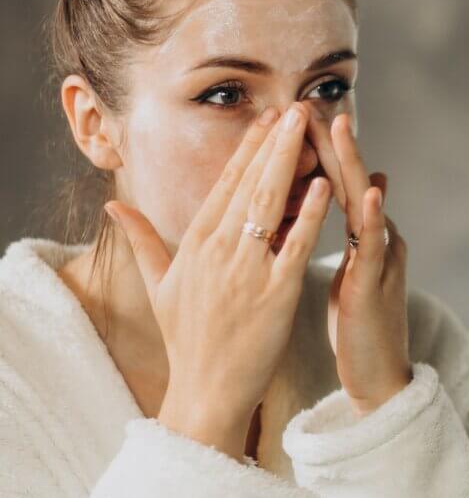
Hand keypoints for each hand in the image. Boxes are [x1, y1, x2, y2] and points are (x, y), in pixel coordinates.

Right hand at [105, 102, 332, 459]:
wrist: (207, 391)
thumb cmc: (188, 339)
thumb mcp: (161, 286)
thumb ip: (144, 240)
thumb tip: (116, 205)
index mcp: (194, 244)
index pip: (225, 185)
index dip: (248, 148)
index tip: (266, 118)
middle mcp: (218, 251)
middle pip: (250, 183)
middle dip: (274, 141)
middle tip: (295, 106)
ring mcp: (246, 271)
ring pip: (271, 204)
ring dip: (291, 161)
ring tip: (308, 127)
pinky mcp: (275, 294)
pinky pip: (295, 245)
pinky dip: (309, 214)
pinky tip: (324, 184)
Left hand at [324, 113, 410, 414]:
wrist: (380, 375)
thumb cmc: (360, 324)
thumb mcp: (352, 269)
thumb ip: (351, 231)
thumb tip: (355, 191)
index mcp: (360, 235)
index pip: (334, 183)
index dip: (316, 151)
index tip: (293, 117)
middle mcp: (375, 238)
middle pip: (351, 181)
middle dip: (334, 143)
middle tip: (315, 104)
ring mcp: (380, 259)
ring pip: (366, 203)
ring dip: (354, 164)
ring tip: (342, 128)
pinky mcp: (377, 286)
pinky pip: (376, 247)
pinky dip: (375, 218)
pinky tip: (371, 193)